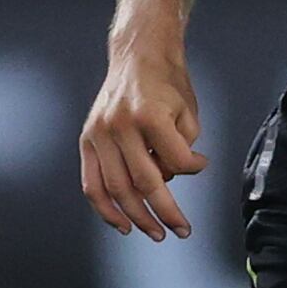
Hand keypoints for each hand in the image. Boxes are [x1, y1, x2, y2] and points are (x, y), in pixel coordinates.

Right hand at [80, 35, 204, 238]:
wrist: (138, 54)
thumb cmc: (166, 82)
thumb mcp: (188, 110)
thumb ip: (183, 147)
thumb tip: (171, 176)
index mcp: (150, 115)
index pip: (177, 161)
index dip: (193, 169)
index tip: (199, 164)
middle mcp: (120, 125)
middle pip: (144, 183)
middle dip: (165, 213)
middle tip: (180, 230)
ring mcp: (99, 133)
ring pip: (115, 189)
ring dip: (136, 217)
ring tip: (154, 232)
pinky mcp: (86, 138)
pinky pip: (92, 183)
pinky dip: (105, 208)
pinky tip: (121, 224)